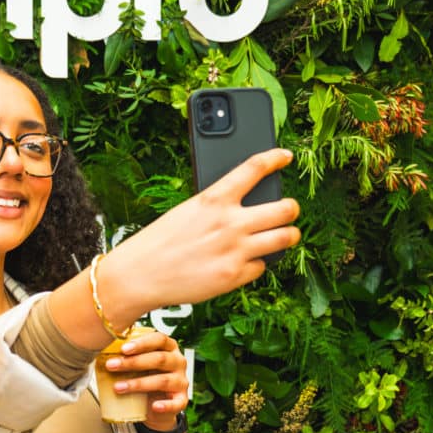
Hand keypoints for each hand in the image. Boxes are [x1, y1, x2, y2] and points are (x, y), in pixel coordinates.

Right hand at [103, 147, 299, 317]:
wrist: (141, 274)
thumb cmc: (161, 239)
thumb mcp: (189, 210)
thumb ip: (218, 205)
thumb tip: (246, 205)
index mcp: (215, 198)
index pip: (254, 168)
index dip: (275, 158)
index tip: (285, 156)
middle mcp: (231, 222)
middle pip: (285, 208)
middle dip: (291, 208)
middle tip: (290, 209)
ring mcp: (236, 251)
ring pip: (286, 238)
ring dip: (289, 235)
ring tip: (288, 234)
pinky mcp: (235, 276)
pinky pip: (262, 266)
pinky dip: (257, 263)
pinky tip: (246, 261)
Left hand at [105, 329, 188, 428]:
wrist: (156, 405)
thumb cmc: (146, 376)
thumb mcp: (139, 363)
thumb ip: (128, 354)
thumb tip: (98, 347)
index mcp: (169, 348)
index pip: (159, 339)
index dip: (142, 343)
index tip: (123, 349)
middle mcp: (178, 362)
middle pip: (159, 359)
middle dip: (133, 363)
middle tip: (112, 365)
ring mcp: (182, 381)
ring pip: (162, 380)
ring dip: (138, 384)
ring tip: (118, 387)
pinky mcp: (182, 400)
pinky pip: (175, 403)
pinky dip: (165, 405)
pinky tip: (153, 406)